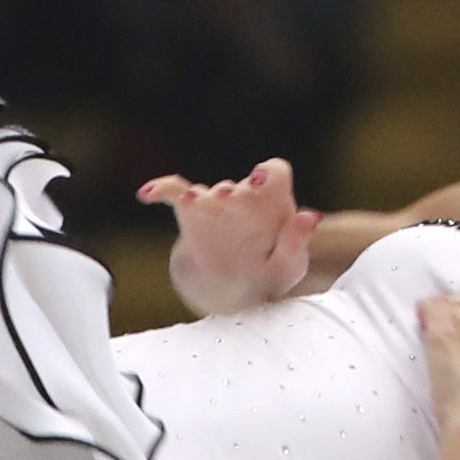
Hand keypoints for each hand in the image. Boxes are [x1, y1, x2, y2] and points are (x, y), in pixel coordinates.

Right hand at [142, 160, 320, 316]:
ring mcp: (214, 202)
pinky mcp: (191, 211)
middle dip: (232, 196)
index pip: (274, 172)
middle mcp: (243, 196)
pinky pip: (173, 192)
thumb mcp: (290, 265)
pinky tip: (146, 194)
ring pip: (206, 194)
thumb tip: (312, 216)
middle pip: (236, 189)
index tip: (261, 178)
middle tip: (228, 199)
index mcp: (272, 201)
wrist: (236, 286)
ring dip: (201, 199)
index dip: (269, 172)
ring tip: (194, 201)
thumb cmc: (269, 273)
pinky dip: (160, 189)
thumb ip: (298, 241)